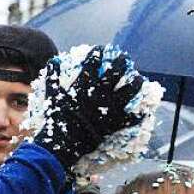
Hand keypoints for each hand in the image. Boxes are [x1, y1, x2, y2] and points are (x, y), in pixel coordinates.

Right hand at [33, 45, 143, 169]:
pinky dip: (138, 115)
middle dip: (122, 62)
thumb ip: (52, 77)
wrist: (63, 144)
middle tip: (125, 58)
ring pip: (129, 91)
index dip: (99, 54)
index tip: (102, 49)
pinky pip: (131, 118)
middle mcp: (99, 94)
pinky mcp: (114, 124)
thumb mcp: (51, 96)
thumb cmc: (56, 119)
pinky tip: (142, 110)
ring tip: (138, 79)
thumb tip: (53, 61)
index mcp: (84, 86)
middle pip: (115, 72)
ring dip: (136, 83)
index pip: (93, 63)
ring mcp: (109, 109)